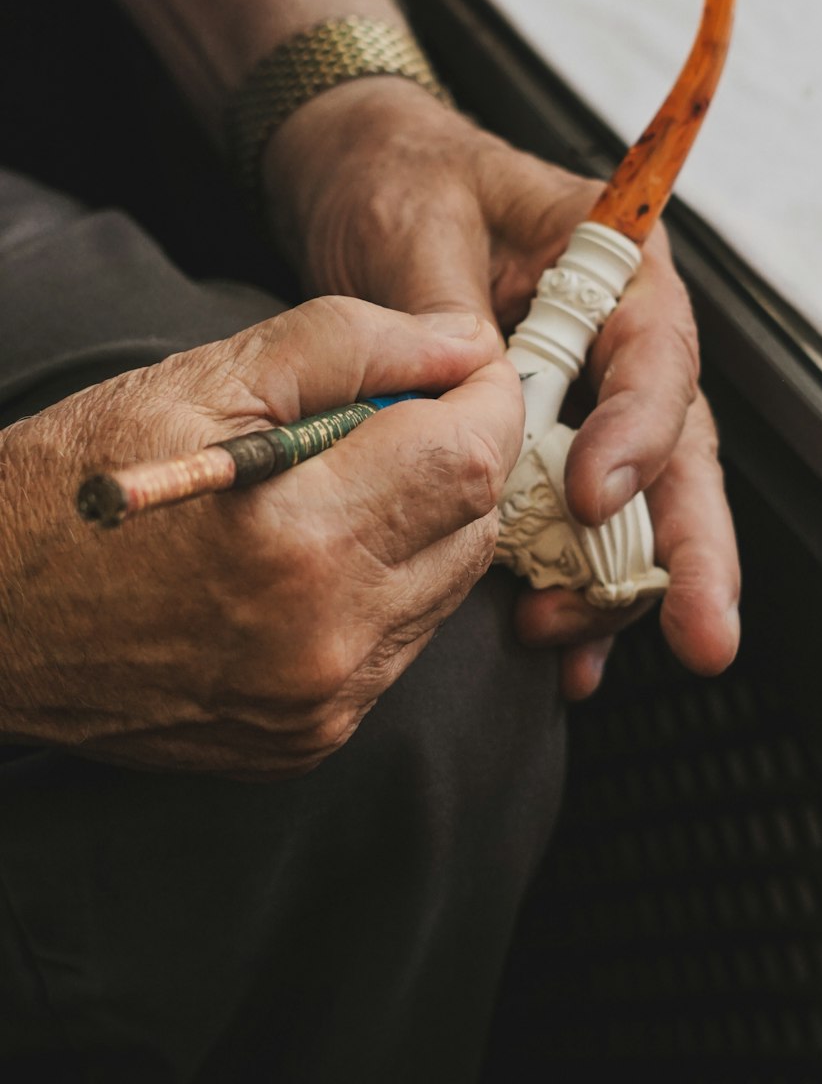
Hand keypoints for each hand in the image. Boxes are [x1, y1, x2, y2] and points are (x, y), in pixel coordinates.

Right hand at [0, 298, 520, 776]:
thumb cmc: (74, 485)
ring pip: (447, 588)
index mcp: (299, 536)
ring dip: (424, 524)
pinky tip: (314, 558)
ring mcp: (320, 704)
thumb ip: (352, 344)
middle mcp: (325, 637)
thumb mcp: (203, 379)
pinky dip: (385, 589)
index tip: (458, 367)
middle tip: (390, 416)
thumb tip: (464, 343)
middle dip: (456, 455)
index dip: (483, 396)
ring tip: (340, 486)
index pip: (472, 457)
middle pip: (476, 525)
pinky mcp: (308, 740)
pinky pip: (400, 648)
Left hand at [263, 79, 740, 700]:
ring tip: (579, 649)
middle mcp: (617, 342)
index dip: (638, 429)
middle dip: (692, 549)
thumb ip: (448, 304)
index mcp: (613, 265)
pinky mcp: (541, 451)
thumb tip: (477, 387)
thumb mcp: (413, 221)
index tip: (592, 493)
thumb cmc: (396, 180)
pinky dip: (573, 592)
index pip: (654, 351)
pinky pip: (573, 531)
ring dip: (621, 587)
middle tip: (704, 634)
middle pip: (676, 450)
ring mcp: (587, 404)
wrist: (356, 187)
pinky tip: (564, 652)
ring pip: (636, 507)